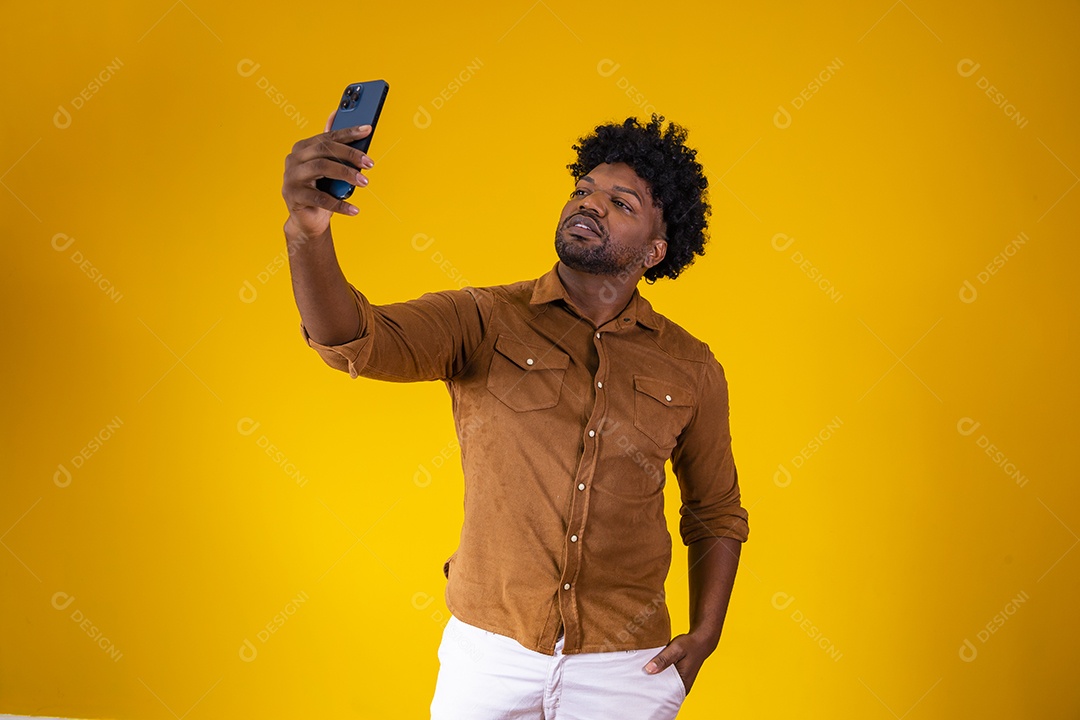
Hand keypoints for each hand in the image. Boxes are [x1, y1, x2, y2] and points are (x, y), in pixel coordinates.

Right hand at [281, 108, 375, 237]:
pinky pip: (320, 198)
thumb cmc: (321, 190)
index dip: (348, 132)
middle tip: (369, 163)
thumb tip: (337, 114)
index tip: (368, 130)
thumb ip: (333, 146)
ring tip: (364, 182)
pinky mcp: (293, 196)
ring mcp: (291, 177)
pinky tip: (354, 209)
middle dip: (350, 154)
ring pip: (321, 168)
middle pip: (324, 149)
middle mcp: (294, 159)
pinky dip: (340, 204)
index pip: (328, 136)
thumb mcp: (329, 168)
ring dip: (346, 174)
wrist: (308, 219)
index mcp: (303, 148)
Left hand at [643, 632, 715, 695]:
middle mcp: (682, 687)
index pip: (663, 694)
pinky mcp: (678, 677)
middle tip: (636, 681)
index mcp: (683, 684)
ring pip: (663, 685)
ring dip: (654, 680)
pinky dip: (658, 676)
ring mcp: (680, 682)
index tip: (639, 686)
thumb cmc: (689, 644)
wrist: (701, 641)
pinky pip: (665, 679)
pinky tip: (649, 671)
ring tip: (640, 677)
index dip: (650, 692)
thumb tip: (648, 670)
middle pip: (662, 691)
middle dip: (650, 687)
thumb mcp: (676, 649)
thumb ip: (663, 659)